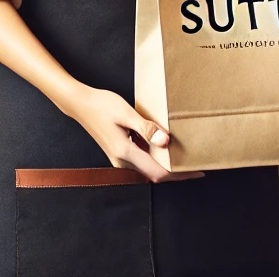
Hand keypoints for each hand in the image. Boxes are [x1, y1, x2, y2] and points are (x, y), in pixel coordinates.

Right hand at [65, 85, 202, 182]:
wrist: (80, 104)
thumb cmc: (102, 105)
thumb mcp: (127, 113)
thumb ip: (146, 128)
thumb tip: (165, 142)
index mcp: (125, 153)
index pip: (158, 171)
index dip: (179, 174)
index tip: (197, 171)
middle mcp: (122, 161)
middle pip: (154, 173)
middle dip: (176, 172)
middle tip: (196, 165)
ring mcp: (119, 159)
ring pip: (148, 168)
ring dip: (166, 165)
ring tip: (185, 156)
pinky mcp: (119, 152)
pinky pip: (142, 160)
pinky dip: (156, 157)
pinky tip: (164, 146)